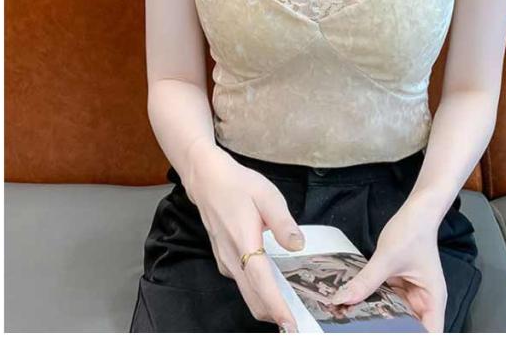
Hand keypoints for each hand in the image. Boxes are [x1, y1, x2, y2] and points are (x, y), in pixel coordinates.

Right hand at [183, 145, 304, 331]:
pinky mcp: (224, 260)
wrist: (207, 180)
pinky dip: (259, 293)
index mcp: (244, 241)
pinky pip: (243, 284)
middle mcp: (232, 258)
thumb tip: (298, 245)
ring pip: (248, 293)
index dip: (276, 305)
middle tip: (298, 326)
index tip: (290, 324)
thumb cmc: (238, 185)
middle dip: (275, 315)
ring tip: (292, 310)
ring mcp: (225, 261)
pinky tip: (275, 289)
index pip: (261, 281)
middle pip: (254, 297)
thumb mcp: (267, 195)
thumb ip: (283, 222)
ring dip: (268, 305)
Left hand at [327, 196, 446, 332]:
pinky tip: (359, 305)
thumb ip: (366, 281)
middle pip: (410, 329)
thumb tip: (344, 299)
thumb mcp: (387, 258)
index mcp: (433, 299)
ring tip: (357, 320)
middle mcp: (425, 300)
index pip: (429, 335)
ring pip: (396, 316)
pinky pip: (387, 301)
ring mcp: (412, 294)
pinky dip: (375, 304)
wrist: (415, 211)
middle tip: (364, 330)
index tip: (387, 341)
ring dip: (379, 318)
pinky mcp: (400, 286)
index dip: (411, 342)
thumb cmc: (413, 231)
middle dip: (389, 331)